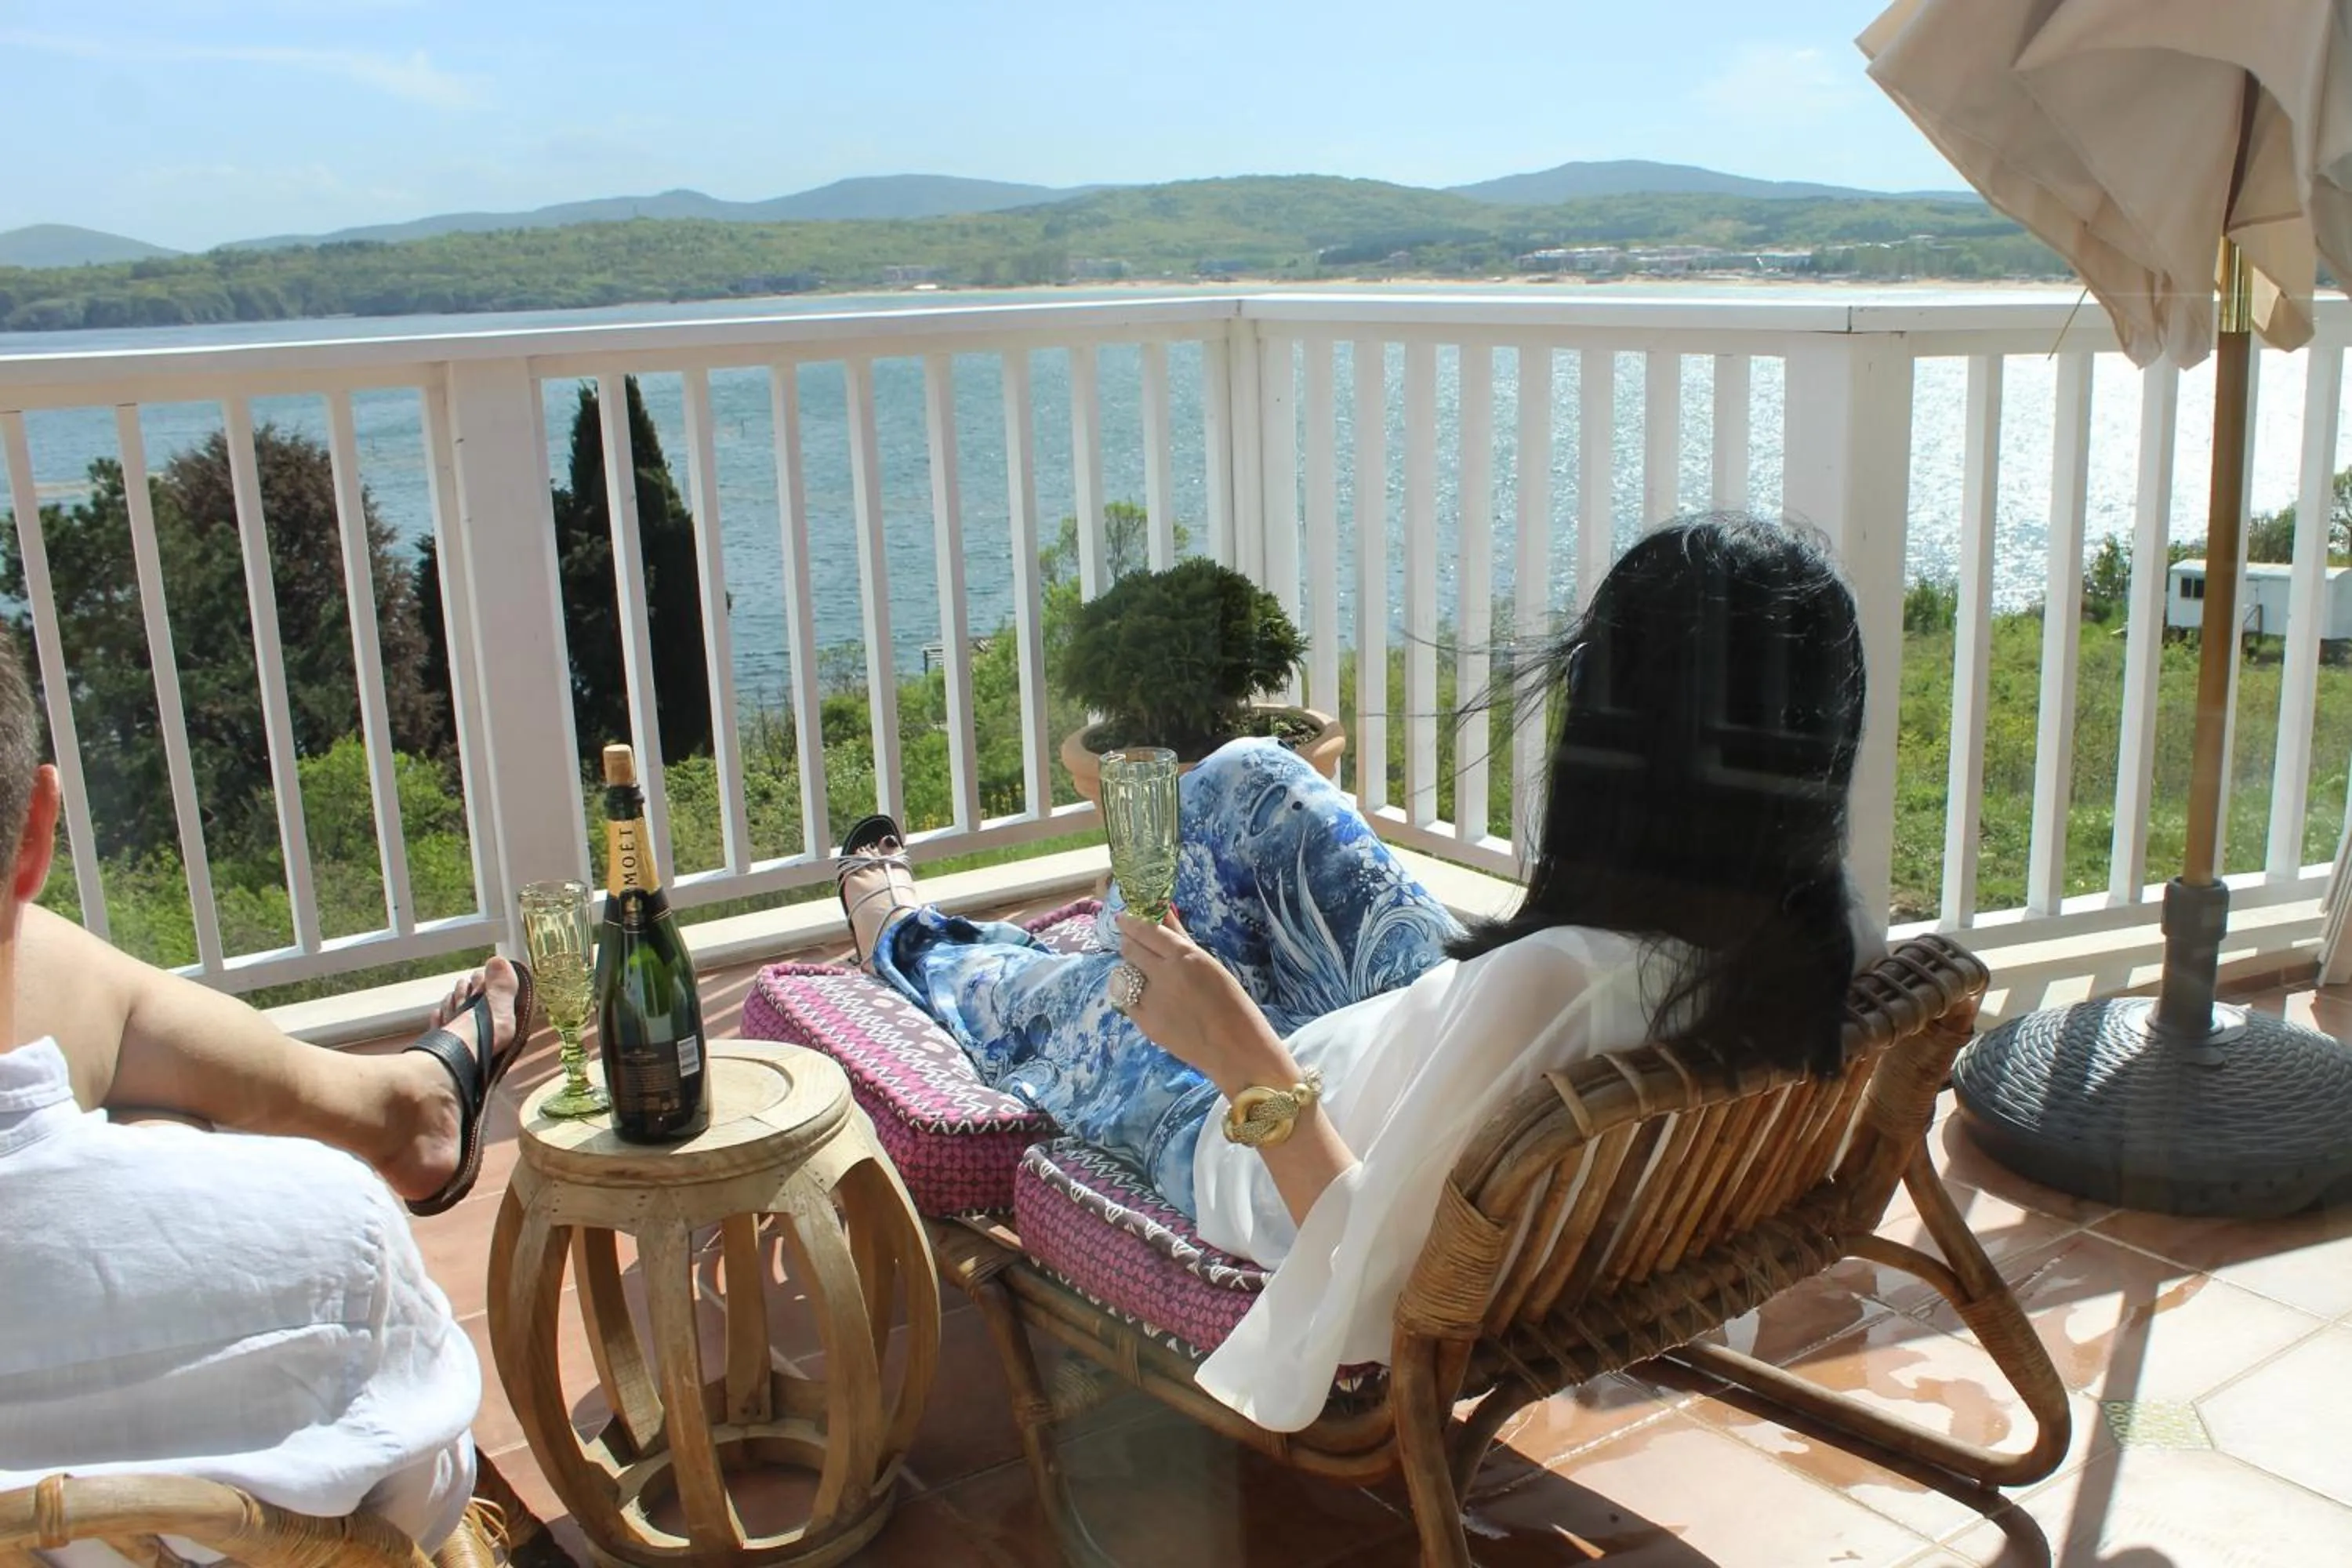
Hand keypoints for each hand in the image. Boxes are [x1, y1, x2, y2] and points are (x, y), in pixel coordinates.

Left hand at [1112, 909, 1291, 1096]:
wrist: (1236, 1050)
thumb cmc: (1233, 1004)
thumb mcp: (1210, 965)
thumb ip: (1181, 939)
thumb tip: (1164, 912)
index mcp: (1184, 956)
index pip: (1146, 931)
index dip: (1131, 923)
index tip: (1123, 918)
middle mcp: (1163, 975)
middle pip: (1130, 950)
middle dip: (1128, 944)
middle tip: (1132, 943)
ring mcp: (1151, 1001)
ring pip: (1125, 975)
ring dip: (1131, 970)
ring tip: (1145, 975)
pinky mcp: (1145, 1024)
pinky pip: (1127, 1000)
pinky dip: (1132, 994)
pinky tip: (1147, 998)